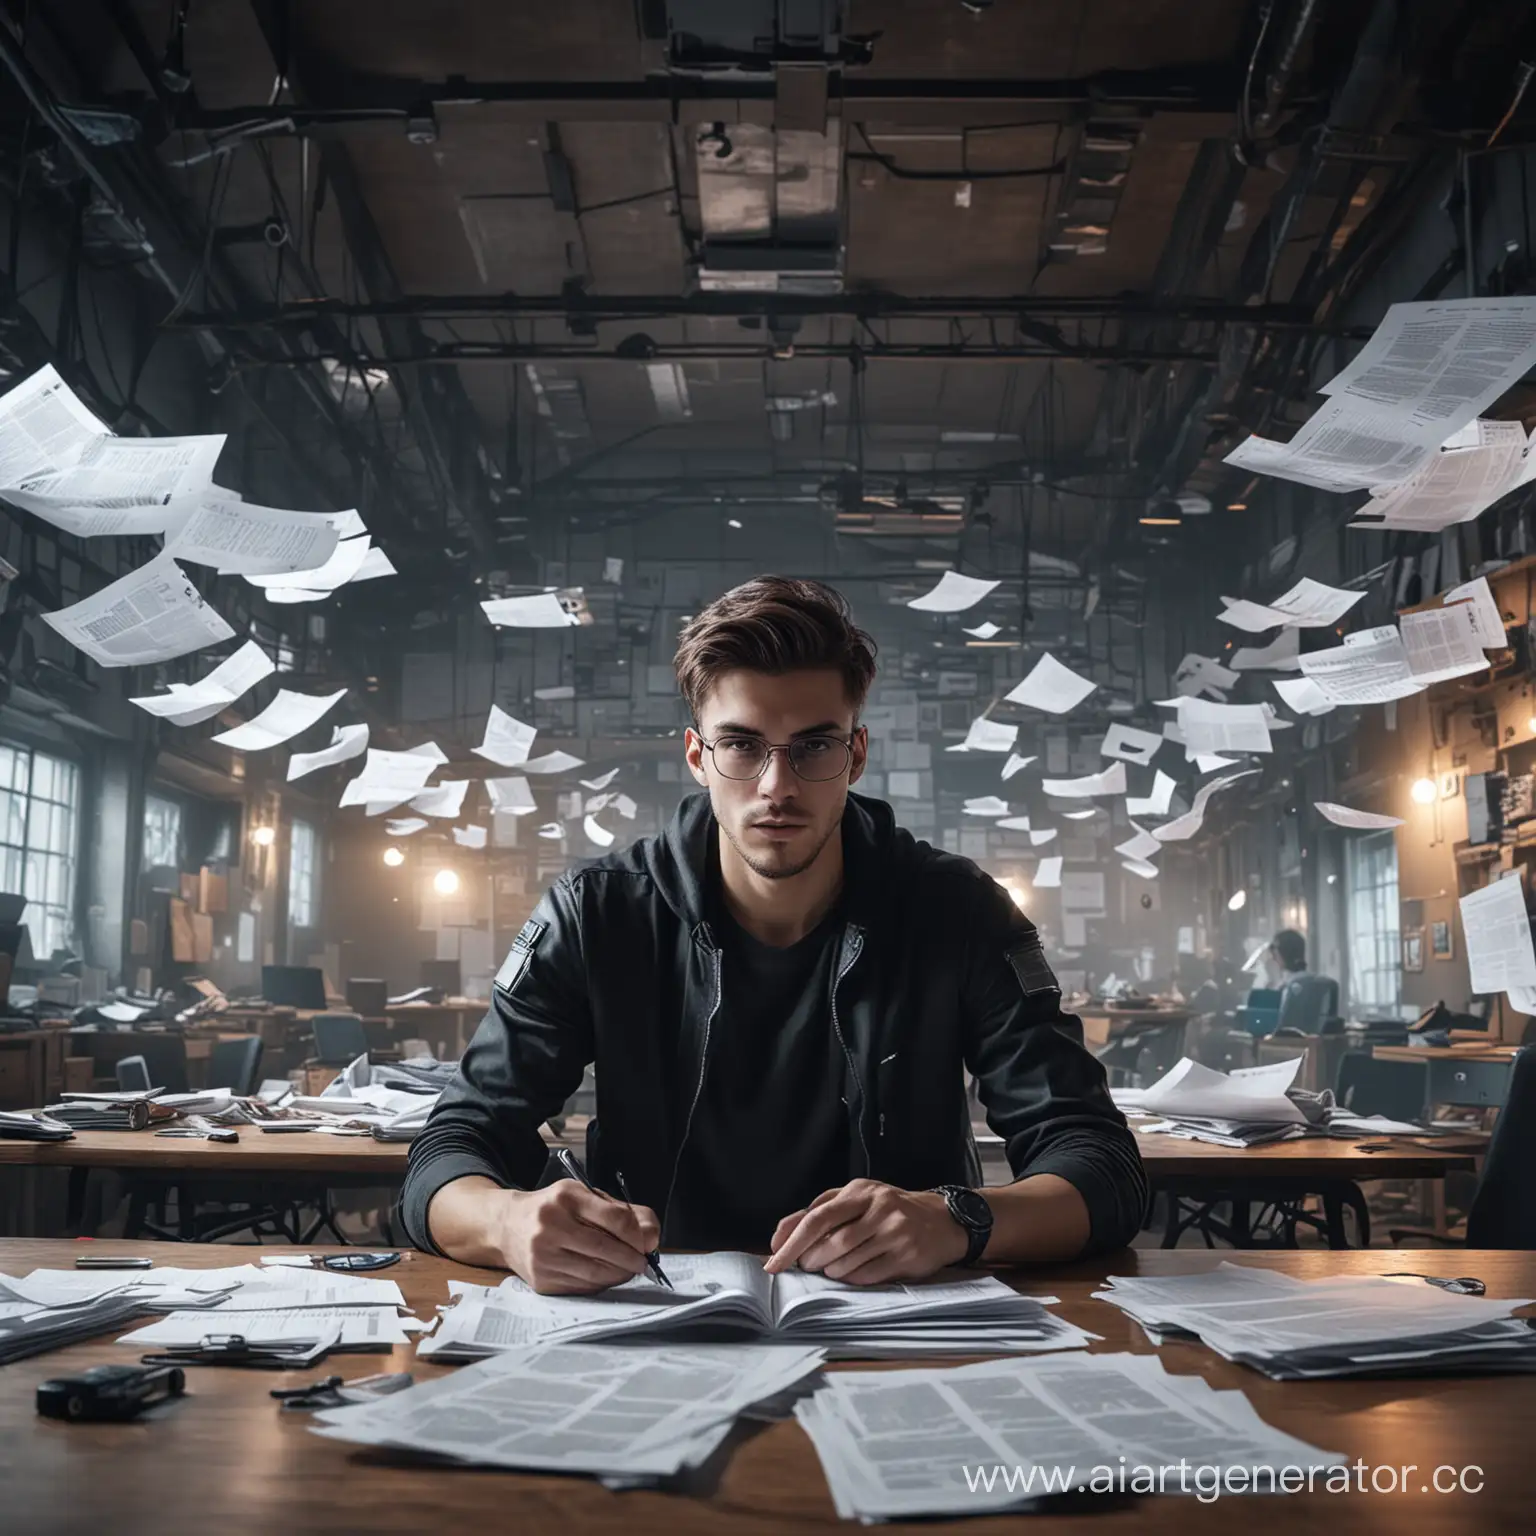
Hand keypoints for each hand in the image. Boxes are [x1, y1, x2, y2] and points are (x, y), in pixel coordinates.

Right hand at [493, 1182, 660, 1294]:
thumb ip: (624, 1212)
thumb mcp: (586, 1196)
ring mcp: (543, 1255)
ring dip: (619, 1275)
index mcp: (566, 1197)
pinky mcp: (540, 1279)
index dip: (637, 1235)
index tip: (645, 1243)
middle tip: (642, 1263)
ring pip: (595, 1273)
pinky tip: (606, 1276)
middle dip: (632, 1259)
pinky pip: (581, 1287)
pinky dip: (600, 1284)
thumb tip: (652, 1238)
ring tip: (627, 1270)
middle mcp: (551, 1225)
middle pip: (606, 1249)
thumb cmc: (555, 1209)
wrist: (507, 1225)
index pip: (615, 1218)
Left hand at [763, 1179, 968, 1284]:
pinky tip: (852, 1275)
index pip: (818, 1216)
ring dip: (831, 1271)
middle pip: (832, 1242)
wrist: (941, 1220)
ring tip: (831, 1269)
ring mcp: (895, 1232)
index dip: (792, 1241)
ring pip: (848, 1261)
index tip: (773, 1261)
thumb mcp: (857, 1200)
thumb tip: (780, 1236)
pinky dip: (852, 1280)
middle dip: (811, 1259)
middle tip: (807, 1265)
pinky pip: (867, 1276)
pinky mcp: (907, 1256)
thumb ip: (819, 1211)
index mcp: (861, 1191)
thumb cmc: (887, 1210)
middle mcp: (879, 1207)